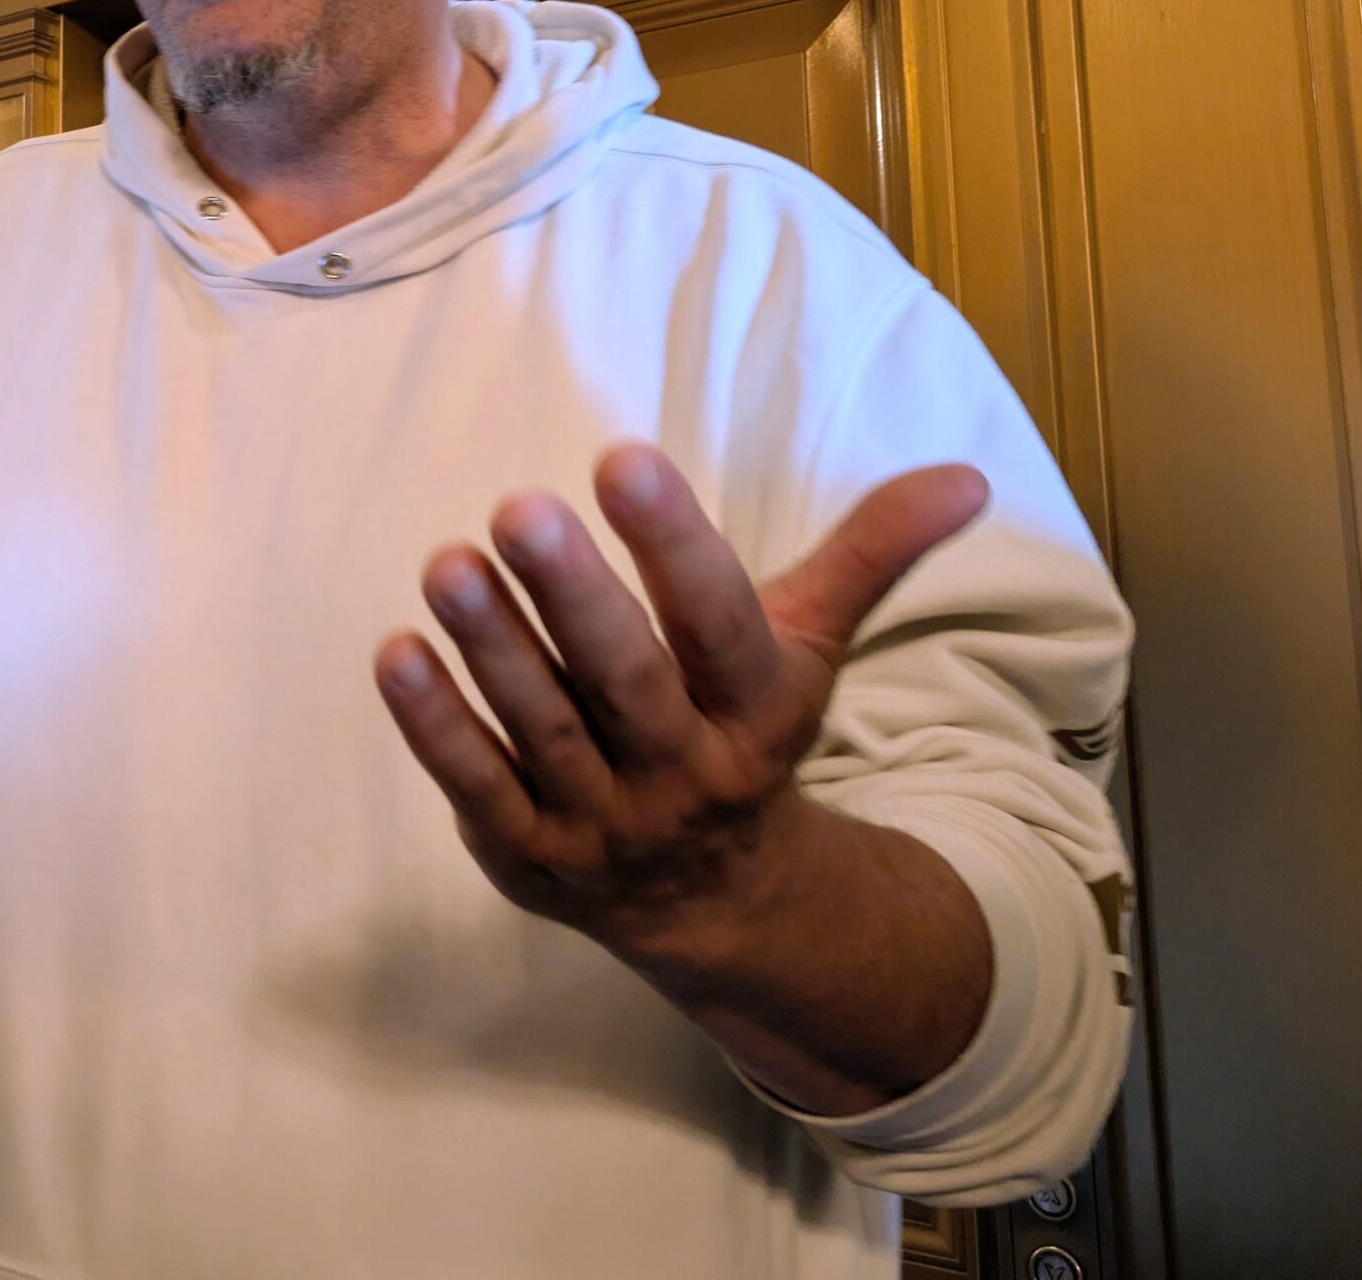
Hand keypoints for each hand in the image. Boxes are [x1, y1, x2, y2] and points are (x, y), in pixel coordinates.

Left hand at [376, 443, 988, 973]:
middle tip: (517, 505)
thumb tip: (966, 476)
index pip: (718, 621)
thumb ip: (871, 554)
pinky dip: (435, 727)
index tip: (625, 458)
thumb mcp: (811, 646)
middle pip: (626, 680)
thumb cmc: (745, 733)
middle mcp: (682, 770)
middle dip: (574, 596)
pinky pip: (478, 789)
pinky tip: (395, 652)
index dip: (673, 544)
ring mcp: (601, 821)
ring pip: (543, 730)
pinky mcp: (527, 854)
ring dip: (492, 649)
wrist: (718, 902)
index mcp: (755, 710)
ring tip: (447, 562)